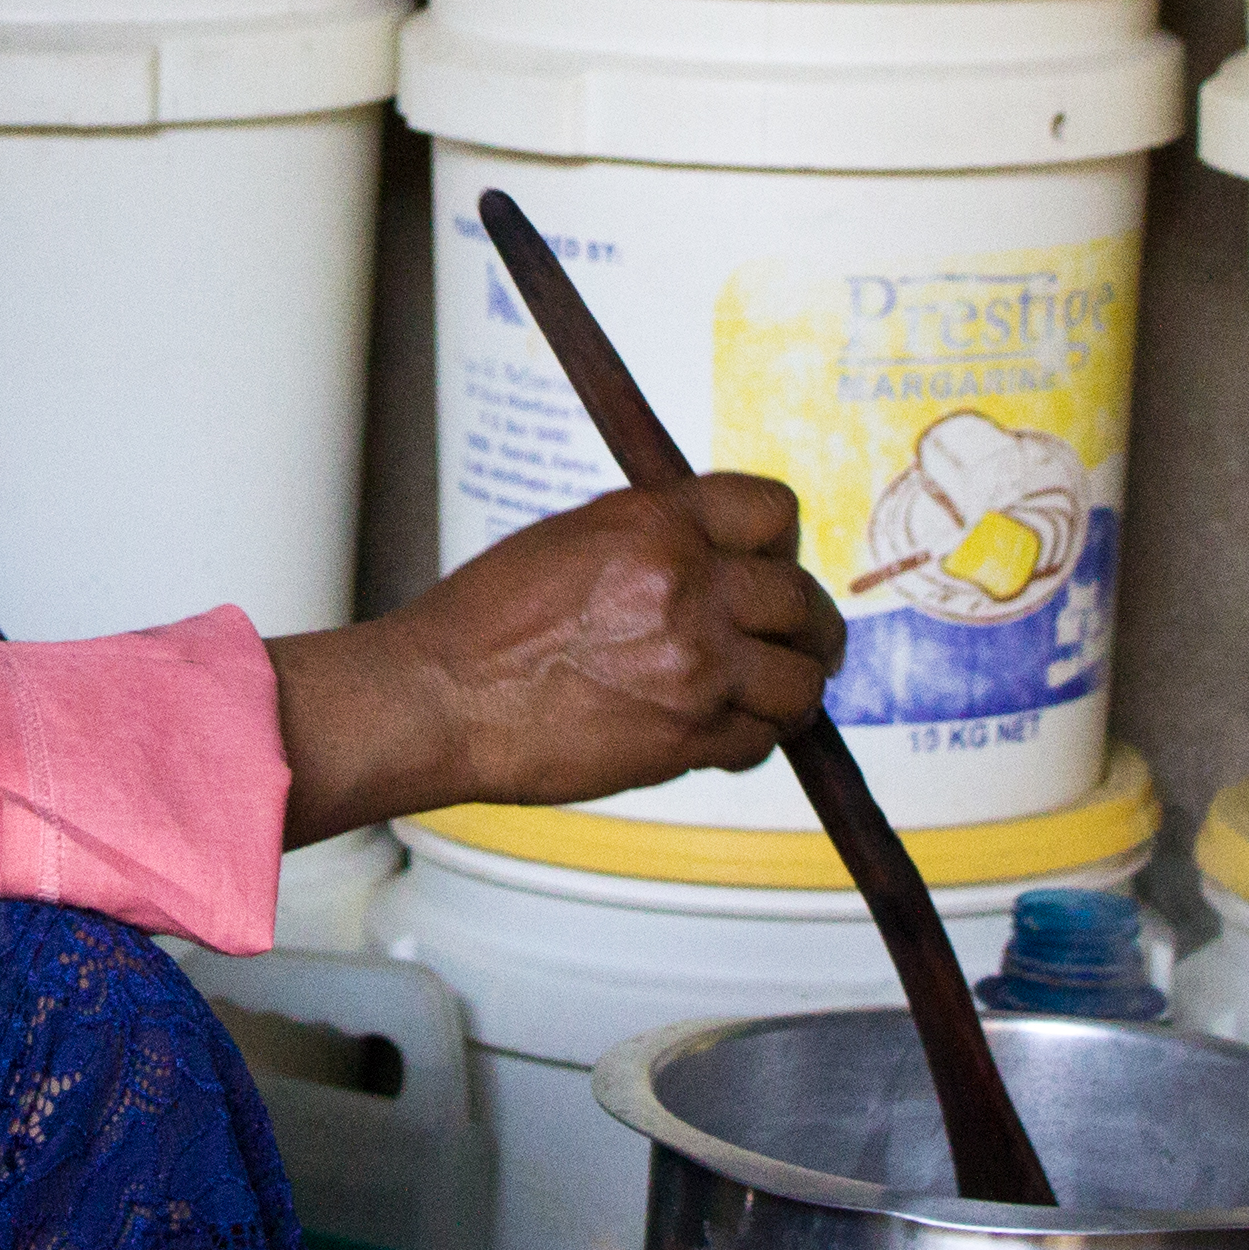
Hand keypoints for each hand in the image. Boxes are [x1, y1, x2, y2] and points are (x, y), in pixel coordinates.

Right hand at [264, 476, 846, 846]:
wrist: (442, 695)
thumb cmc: (485, 621)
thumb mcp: (574, 537)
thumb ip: (656, 539)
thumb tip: (717, 558)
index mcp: (656, 523)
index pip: (773, 510)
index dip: (783, 543)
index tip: (777, 564)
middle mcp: (686, 586)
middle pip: (802, 599)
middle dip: (805, 624)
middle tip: (795, 640)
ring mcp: (695, 665)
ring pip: (800, 678)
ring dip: (790, 688)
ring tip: (767, 693)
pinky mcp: (688, 736)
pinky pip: (762, 739)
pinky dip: (751, 739)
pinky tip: (719, 730)